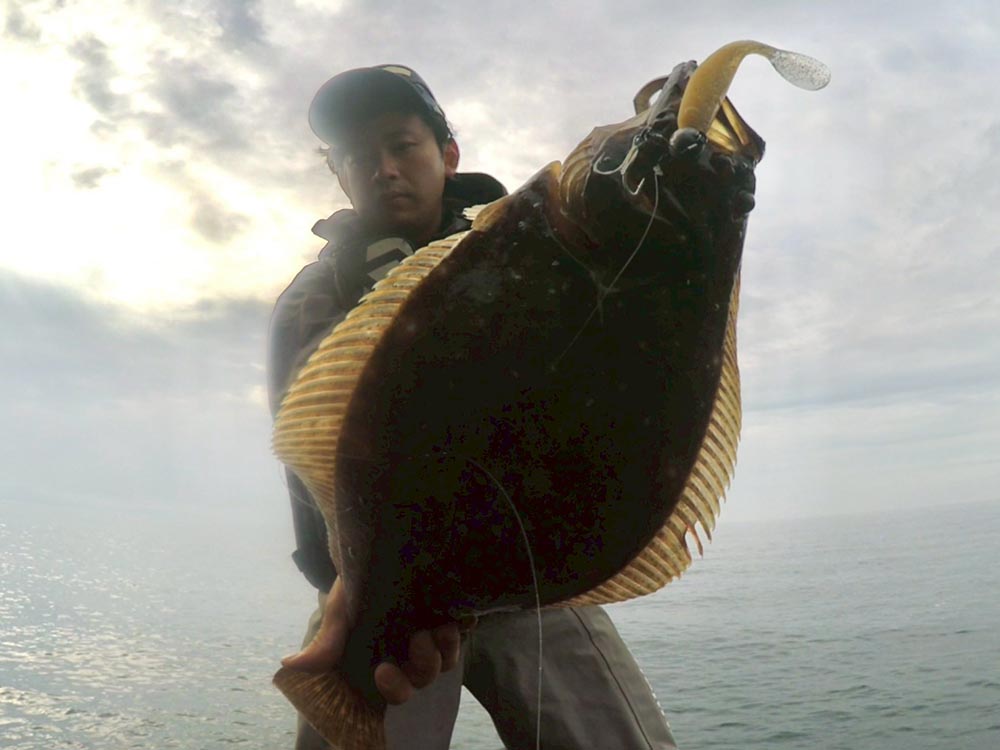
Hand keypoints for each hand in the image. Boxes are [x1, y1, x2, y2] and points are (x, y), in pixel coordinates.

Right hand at [280, 577, 467, 704]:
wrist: (376, 544)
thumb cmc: (355, 582)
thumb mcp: (340, 609)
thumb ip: (327, 639)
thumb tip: (288, 664)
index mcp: (383, 657)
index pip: (396, 689)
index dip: (395, 687)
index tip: (383, 670)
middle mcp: (409, 651)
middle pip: (424, 677)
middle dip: (423, 665)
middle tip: (418, 638)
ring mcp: (432, 633)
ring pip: (447, 659)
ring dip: (446, 649)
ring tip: (442, 627)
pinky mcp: (451, 613)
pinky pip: (465, 631)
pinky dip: (463, 628)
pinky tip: (460, 617)